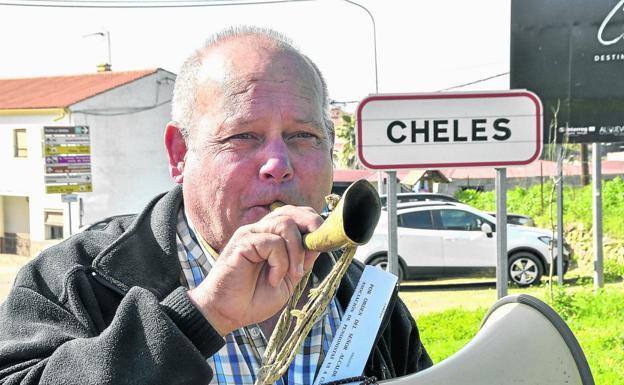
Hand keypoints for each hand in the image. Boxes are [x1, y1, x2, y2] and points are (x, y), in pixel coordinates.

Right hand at [186, 205, 322, 335]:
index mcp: (272, 236)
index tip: (325, 242)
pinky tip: (273, 279)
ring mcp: (250, 234)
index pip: (296, 215)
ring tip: (292, 274)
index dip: (314, 223)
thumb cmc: (254, 298)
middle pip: (292, 212)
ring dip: (295, 251)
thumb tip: (319, 243)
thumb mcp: (288, 278)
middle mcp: (261, 230)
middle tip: (317, 247)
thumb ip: (301, 260)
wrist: (228, 314)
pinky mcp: (242, 243)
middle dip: (311, 226)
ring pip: (284, 224)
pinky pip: (271, 243)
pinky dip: (279, 263)